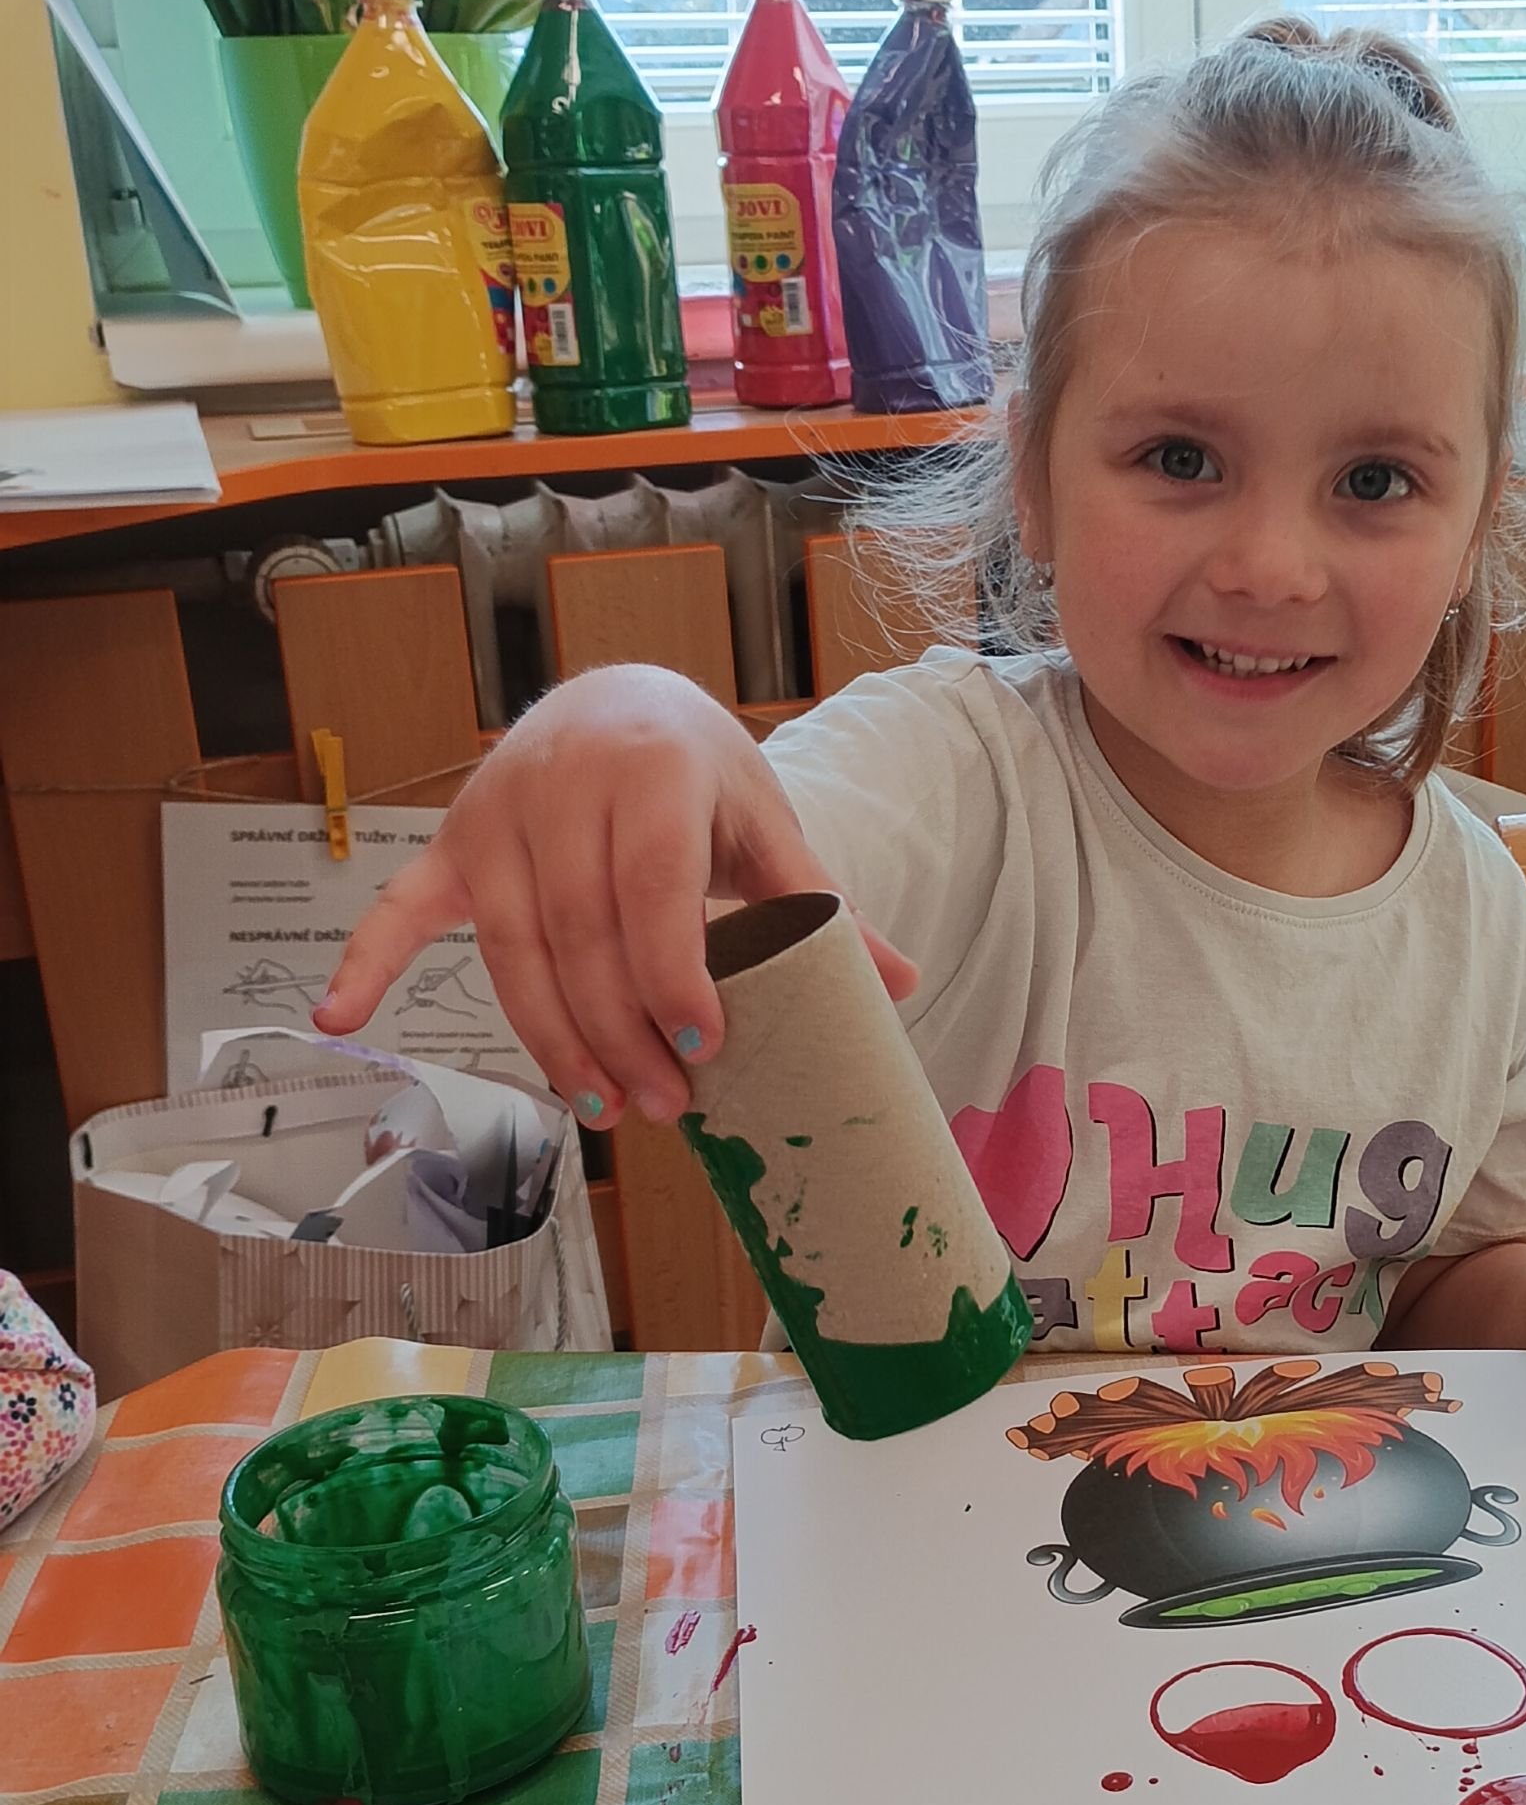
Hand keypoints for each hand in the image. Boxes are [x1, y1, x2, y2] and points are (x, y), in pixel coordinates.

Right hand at [313, 664, 916, 1124]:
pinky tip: (343, 1018)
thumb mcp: (761, 820)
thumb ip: (819, 903)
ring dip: (550, 1036)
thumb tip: (903, 985)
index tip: (704, 1048)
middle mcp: (562, 782)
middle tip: (665, 1106)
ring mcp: (496, 812)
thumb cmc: (697, 772)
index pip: (653, 886)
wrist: (618, 698)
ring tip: (597, 1105)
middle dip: (621, 1032)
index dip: (673, 974)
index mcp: (653, 766)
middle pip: (580, 934)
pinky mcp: (453, 843)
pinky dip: (368, 960)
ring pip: (511, 947)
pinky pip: (400, 906)